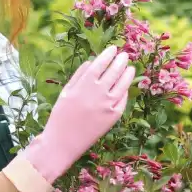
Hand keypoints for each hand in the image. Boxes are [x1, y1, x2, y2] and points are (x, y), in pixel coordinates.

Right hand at [16, 46, 132, 187]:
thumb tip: (92, 62)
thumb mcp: (65, 93)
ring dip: (128, 75)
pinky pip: (122, 101)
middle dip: (121, 61)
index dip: (108, 55)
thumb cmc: (60, 117)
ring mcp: (107, 105)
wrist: (62, 143)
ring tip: (130, 68)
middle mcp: (98, 93)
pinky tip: (125, 88)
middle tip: (124, 55)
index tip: (113, 49)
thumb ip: (79, 76)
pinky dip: (125, 93)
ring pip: (122, 85)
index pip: (100, 64)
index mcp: (84, 85)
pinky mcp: (113, 118)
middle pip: (114, 72)